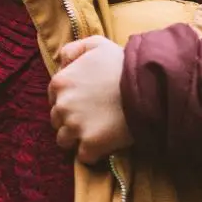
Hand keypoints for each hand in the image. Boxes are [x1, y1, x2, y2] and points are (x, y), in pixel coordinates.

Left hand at [50, 36, 132, 164]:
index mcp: (60, 83)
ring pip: (64, 140)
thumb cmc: (123, 64)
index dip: (69, 101)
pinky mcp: (90, 145)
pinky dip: (92, 153)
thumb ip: (73, 49)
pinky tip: (104, 144)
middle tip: (91, 117)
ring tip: (96, 132)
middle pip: (57, 120)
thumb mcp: (96, 44)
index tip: (84, 102)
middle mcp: (62, 106)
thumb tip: (60, 60)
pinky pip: (83, 156)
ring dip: (77, 138)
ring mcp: (75, 127)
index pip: (53, 98)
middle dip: (70, 120)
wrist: (148, 87)